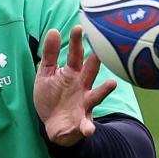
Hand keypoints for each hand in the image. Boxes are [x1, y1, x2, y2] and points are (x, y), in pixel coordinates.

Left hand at [34, 25, 117, 146]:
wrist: (53, 125)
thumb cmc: (52, 97)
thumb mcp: (46, 74)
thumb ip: (50, 54)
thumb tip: (54, 30)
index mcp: (73, 73)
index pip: (76, 55)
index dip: (77, 42)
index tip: (79, 27)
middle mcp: (83, 86)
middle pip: (91, 70)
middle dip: (96, 59)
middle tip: (103, 47)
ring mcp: (84, 104)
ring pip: (97, 95)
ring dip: (104, 89)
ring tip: (112, 83)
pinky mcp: (81, 122)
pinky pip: (86, 125)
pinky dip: (88, 127)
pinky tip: (89, 129)